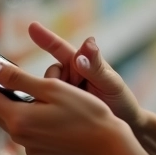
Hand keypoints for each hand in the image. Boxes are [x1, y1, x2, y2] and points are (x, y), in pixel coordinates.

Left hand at [0, 61, 127, 154]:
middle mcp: (19, 136)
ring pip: (11, 119)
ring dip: (10, 104)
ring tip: (14, 88)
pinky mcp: (40, 152)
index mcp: (18, 119)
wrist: (108, 144)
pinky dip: (26, 116)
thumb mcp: (52, 88)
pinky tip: (42, 108)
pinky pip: (26, 130)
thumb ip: (18, 78)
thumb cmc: (85, 112)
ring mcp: (29, 147)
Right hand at [28, 23, 145, 132]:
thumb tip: (85, 46)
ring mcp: (63, 93)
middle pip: (51, 73)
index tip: (32, 26)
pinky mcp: (58, 109)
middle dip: (57, 83)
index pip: (59, 48)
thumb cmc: (120, 100)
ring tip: (76, 107)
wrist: (123, 128)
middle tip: (76, 92)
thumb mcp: (111, 83)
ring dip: (55, 98)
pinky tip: (57, 117)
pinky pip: (46, 106)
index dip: (45, 38)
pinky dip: (48, 108)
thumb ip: (96, 67)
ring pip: (46, 90)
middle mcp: (69, 75)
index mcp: (81, 64)